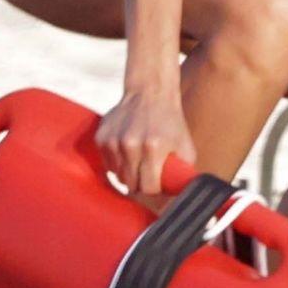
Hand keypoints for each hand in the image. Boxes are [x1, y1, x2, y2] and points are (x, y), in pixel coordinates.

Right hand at [94, 85, 195, 199]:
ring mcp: (114, 141)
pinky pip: (108, 164)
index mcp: (154, 148)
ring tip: (138, 159)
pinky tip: (126, 150)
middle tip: (147, 172)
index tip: (156, 183)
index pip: (148, 188)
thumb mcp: (185, 146)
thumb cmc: (170, 122)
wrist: (150, 93)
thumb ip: (184, 172)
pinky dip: (117, 162)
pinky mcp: (102, 137)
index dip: (154, 189)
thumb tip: (182, 194)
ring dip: (128, 173)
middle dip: (140, 183)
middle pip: (131, 185)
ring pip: (118, 176)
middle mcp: (131, 145)